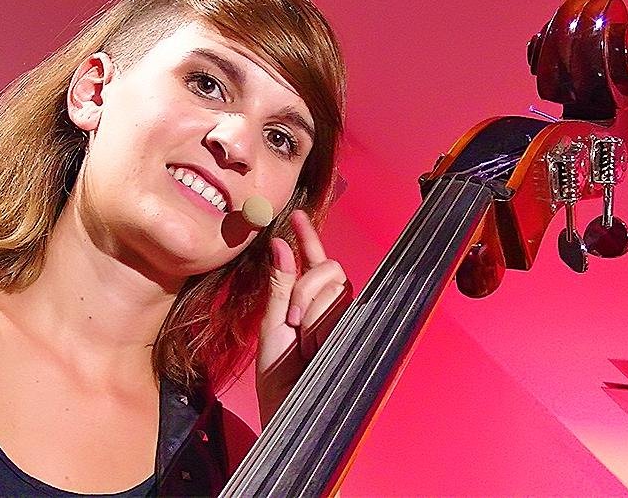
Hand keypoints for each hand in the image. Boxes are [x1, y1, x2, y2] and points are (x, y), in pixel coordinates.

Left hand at [255, 209, 351, 426]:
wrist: (288, 411)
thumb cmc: (279, 376)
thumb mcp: (272, 325)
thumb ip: (279, 285)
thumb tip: (280, 244)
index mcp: (308, 303)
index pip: (314, 261)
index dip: (308, 235)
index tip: (296, 215)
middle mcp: (331, 309)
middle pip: (331, 269)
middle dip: (307, 287)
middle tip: (293, 320)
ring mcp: (345, 322)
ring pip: (337, 289)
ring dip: (313, 311)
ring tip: (302, 343)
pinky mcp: (355, 334)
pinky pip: (343, 310)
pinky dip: (322, 324)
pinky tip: (312, 343)